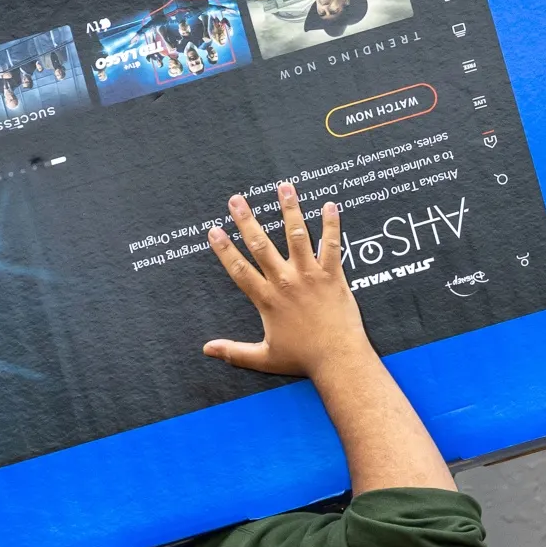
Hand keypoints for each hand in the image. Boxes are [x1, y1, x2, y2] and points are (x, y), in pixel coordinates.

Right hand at [204, 183, 373, 377]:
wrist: (338, 359)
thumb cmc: (303, 359)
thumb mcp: (263, 358)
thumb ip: (234, 352)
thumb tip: (207, 350)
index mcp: (267, 300)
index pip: (239, 270)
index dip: (224, 249)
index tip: (214, 230)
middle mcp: (286, 282)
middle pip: (262, 245)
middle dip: (247, 221)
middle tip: (236, 200)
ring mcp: (310, 276)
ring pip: (297, 236)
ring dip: (290, 210)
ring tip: (284, 187)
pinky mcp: (333, 276)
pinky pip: (332, 246)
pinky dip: (331, 225)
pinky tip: (330, 205)